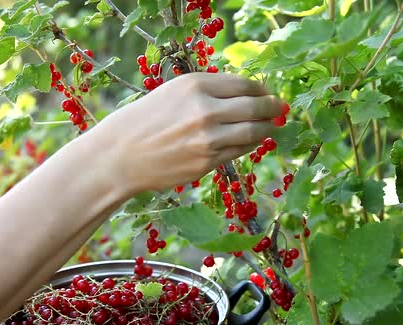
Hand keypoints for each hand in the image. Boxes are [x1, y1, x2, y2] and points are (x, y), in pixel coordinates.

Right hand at [92, 72, 283, 193]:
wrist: (122, 155)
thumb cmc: (146, 119)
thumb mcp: (175, 91)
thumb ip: (210, 89)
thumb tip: (248, 93)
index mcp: (195, 85)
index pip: (244, 85)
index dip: (261, 89)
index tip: (267, 93)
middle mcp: (205, 110)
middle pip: (255, 107)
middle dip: (273, 107)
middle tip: (281, 108)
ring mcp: (208, 138)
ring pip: (253, 132)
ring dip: (267, 128)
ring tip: (273, 125)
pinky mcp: (208, 162)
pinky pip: (240, 150)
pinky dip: (252, 144)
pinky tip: (255, 140)